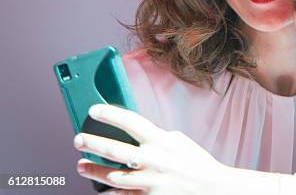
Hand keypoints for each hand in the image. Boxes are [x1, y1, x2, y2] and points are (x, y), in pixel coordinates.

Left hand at [74, 104, 227, 194]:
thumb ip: (158, 137)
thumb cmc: (197, 164)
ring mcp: (150, 181)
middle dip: (92, 143)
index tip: (94, 111)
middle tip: (78, 139)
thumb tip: (139, 134)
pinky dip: (109, 192)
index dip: (109, 114)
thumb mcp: (180, 142)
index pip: (130, 122)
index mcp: (162, 141)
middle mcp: (153, 160)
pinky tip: (100, 189)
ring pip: (112, 175)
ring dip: (93, 170)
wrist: (213, 189)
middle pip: (114, 149)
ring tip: (81, 165)